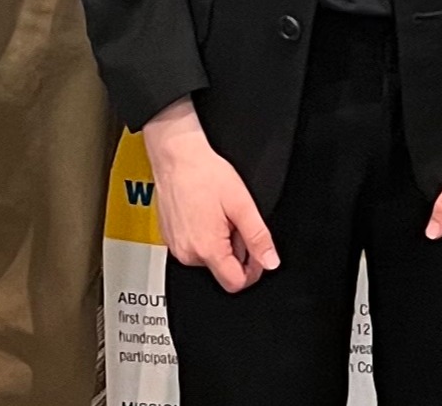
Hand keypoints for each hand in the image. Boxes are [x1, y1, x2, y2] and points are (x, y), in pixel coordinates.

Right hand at [144, 99, 278, 292]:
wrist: (177, 157)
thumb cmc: (205, 175)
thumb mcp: (242, 205)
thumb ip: (258, 238)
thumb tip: (270, 262)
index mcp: (207, 249)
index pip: (236, 283)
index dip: (253, 269)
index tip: (256, 250)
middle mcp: (188, 254)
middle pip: (223, 270)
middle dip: (236, 249)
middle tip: (235, 220)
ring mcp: (176, 247)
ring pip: (209, 258)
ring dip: (221, 242)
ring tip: (218, 214)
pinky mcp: (170, 239)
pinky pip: (194, 248)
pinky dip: (205, 236)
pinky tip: (205, 213)